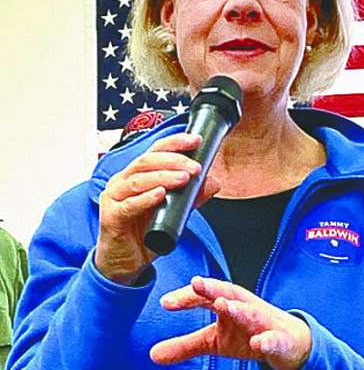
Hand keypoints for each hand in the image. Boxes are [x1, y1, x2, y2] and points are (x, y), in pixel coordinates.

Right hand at [95, 133, 219, 284]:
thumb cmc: (143, 233)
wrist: (124, 263)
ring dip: (164, 176)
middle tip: (195, 167)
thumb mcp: (173, 213)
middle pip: (147, 161)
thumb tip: (213, 182)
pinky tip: (160, 195)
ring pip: (138, 179)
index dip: (176, 142)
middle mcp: (123, 181)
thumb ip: (191, 197)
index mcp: (137, 175)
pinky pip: (128, 205)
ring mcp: (114, 198)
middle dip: (174, 160)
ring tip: (184, 178)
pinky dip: (145, 198)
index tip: (196, 141)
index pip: (155, 150)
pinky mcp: (111, 217)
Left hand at [150, 277, 311, 369]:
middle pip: (227, 292)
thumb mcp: (213, 340)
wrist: (289, 341)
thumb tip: (153, 354)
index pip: (204, 296)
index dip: (186, 298)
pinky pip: (272, 338)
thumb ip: (185, 345)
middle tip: (196, 282)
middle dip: (213, 287)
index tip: (166, 302)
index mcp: (226, 303)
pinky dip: (266, 339)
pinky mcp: (278, 339)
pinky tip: (258, 342)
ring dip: (237, 308)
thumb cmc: (247, 332)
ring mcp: (262, 321)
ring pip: (250, 312)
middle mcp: (243, 306)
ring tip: (222, 305)